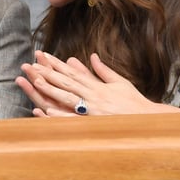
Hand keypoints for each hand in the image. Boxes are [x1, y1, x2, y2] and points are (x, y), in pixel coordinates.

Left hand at [16, 51, 179, 116]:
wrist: (147, 119)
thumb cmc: (134, 102)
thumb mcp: (119, 82)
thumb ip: (103, 71)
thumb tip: (92, 56)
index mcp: (96, 86)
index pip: (72, 72)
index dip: (56, 64)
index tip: (42, 56)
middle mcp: (92, 95)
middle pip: (66, 82)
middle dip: (47, 73)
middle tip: (31, 65)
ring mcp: (92, 109)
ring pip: (67, 97)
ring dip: (51, 89)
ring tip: (35, 81)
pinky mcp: (94, 123)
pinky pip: (73, 119)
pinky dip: (59, 114)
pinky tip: (47, 110)